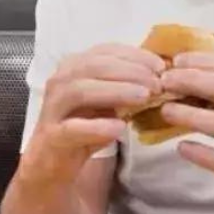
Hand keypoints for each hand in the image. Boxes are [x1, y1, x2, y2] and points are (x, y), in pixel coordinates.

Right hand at [25, 44, 164, 181]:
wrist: (52, 161)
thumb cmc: (83, 126)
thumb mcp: (107, 102)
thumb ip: (126, 87)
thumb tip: (161, 78)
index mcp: (74, 67)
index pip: (104, 51)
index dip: (134, 55)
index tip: (161, 66)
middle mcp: (60, 81)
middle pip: (93, 66)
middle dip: (129, 71)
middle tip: (157, 83)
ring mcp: (53, 108)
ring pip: (80, 91)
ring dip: (115, 91)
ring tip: (144, 97)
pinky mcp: (52, 136)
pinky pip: (73, 128)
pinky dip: (97, 126)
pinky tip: (119, 128)